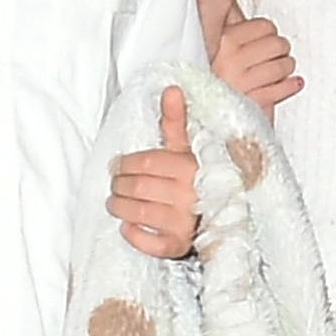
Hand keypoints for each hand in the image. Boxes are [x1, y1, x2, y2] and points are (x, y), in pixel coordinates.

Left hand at [108, 86, 198, 258]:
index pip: (146, 162)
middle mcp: (190, 195)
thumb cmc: (195, 178)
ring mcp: (186, 223)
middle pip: (138, 187)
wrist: (220, 214)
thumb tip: (171, 89)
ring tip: (115, 203)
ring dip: (119, 208)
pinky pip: (151, 244)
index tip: (117, 165)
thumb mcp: (186, 149)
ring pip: (139, 213)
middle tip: (114, 185)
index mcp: (191, 168)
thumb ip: (175, 121)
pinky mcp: (180, 246)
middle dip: (119, 186)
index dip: (125, 163)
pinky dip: (135, 236)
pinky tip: (128, 227)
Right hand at [212, 14, 301, 119]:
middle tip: (275, 52)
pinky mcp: (252, 103)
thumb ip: (228, 23)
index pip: (265, 26)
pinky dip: (290, 85)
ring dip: (286, 66)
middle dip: (280, 48)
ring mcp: (243, 83)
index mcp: (223, 42)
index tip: (265, 37)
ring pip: (283, 66)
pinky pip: (281, 89)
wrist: (197, 109)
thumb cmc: (205, 72)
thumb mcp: (211, 41)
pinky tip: (293, 82)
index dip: (268, 31)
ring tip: (281, 67)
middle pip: (278, 44)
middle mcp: (232, 61)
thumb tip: (243, 9)